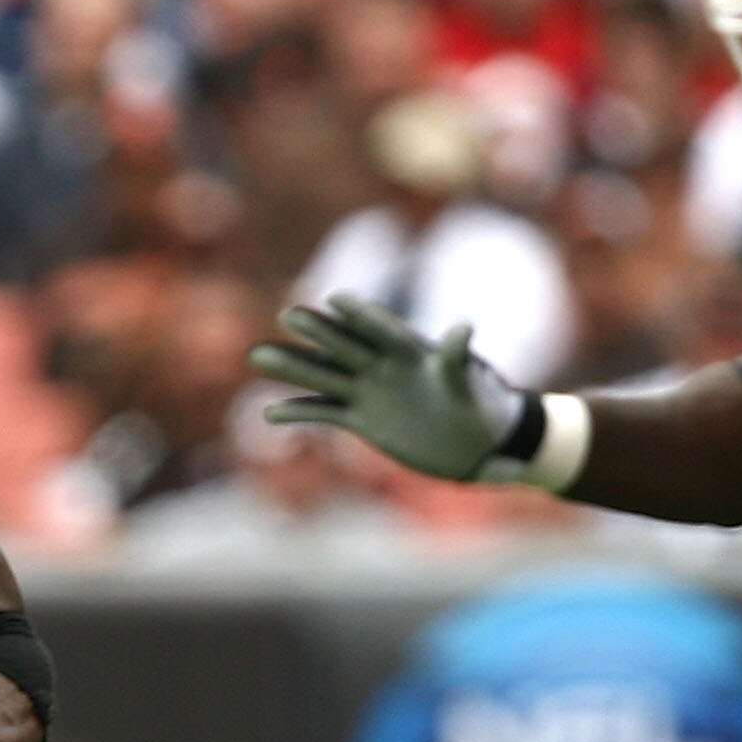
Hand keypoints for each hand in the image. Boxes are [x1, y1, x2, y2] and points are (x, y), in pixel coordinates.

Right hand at [245, 295, 526, 481]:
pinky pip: (326, 413)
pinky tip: (270, 414)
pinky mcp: (362, 419)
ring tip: (258, 356)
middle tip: (289, 315)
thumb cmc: (482, 405)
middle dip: (319, 333)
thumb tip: (464, 328)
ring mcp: (369, 391)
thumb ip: (457, 356)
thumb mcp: (469, 382)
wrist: (478, 442)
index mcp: (411, 351)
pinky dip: (300, 413)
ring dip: (294, 367)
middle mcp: (384, 366)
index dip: (361, 316)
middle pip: (345, 346)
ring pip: (325, 376)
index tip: (336, 300)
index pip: (381, 329)